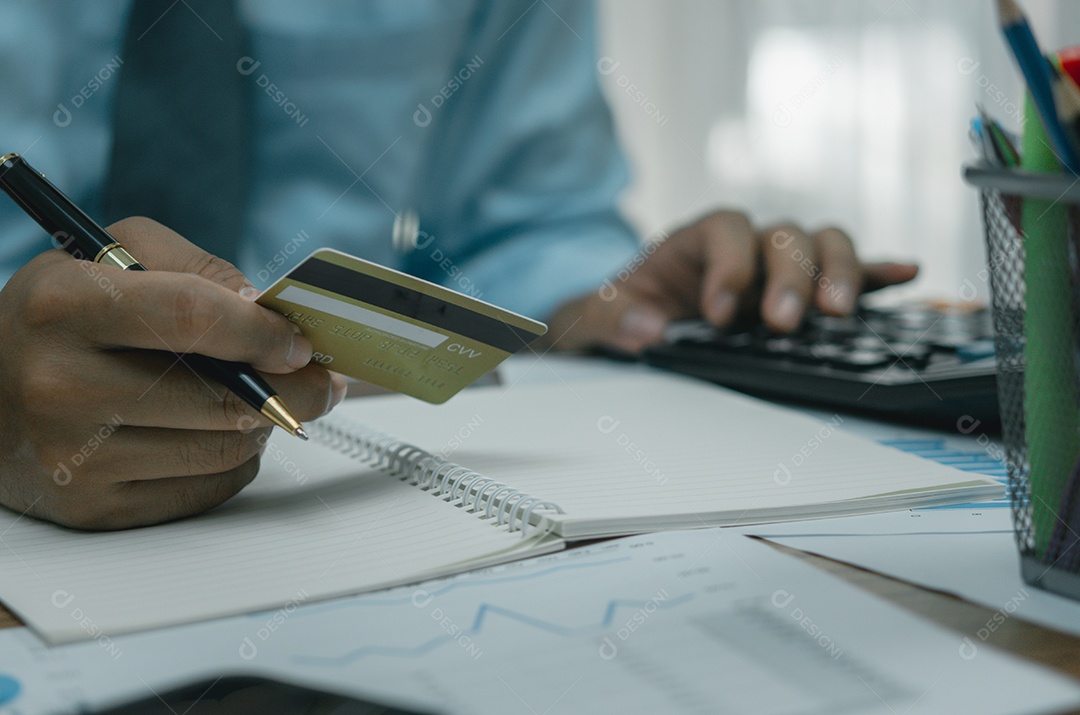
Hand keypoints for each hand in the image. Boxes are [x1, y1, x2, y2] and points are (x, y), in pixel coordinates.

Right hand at [0, 217, 345, 528]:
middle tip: (316, 379)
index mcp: (63, 305)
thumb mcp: (110, 257)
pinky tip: (209, 433)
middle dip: (292, 388)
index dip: (263, 331)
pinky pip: (208, 489)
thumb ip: (197, 268)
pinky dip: (231, 461)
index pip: (192, 316)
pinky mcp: (92, 509)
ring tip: (252, 400)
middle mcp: (59, 385)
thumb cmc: (61, 320)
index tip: (299, 342)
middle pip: (222, 396)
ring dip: (262, 424)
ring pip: (225, 446)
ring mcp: (72, 457)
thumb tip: (271, 316)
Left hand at [548, 210, 917, 351]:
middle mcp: (746, 245)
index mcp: (696, 240)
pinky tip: (905, 273)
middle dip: (790, 276)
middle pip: (784, 236)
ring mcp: (779, 266)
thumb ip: (612, 316)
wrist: (636, 319)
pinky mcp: (803, 291)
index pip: (724, 231)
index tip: (719, 315)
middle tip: (785, 321)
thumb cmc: (625, 307)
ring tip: (838, 313)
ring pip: (823, 246)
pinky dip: (876, 272)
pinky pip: (848, 273)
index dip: (728, 267)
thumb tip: (645, 328)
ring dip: (838, 273)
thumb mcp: (598, 312)